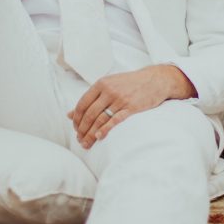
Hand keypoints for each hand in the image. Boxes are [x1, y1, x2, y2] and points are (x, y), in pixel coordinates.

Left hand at [69, 65, 195, 147]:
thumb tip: (69, 114)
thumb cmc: (130, 83)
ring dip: (91, 133)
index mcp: (101, 84)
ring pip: (100, 119)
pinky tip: (99, 137)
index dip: (76, 119)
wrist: (155, 80)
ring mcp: (120, 99)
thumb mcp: (109, 85)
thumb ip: (90, 98)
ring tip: (86, 143)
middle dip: (82, 129)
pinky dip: (106, 129)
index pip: (82, 104)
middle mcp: (109, 91)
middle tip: (79, 140)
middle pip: (89, 113)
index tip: (75, 129)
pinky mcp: (132, 107)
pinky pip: (115, 120)